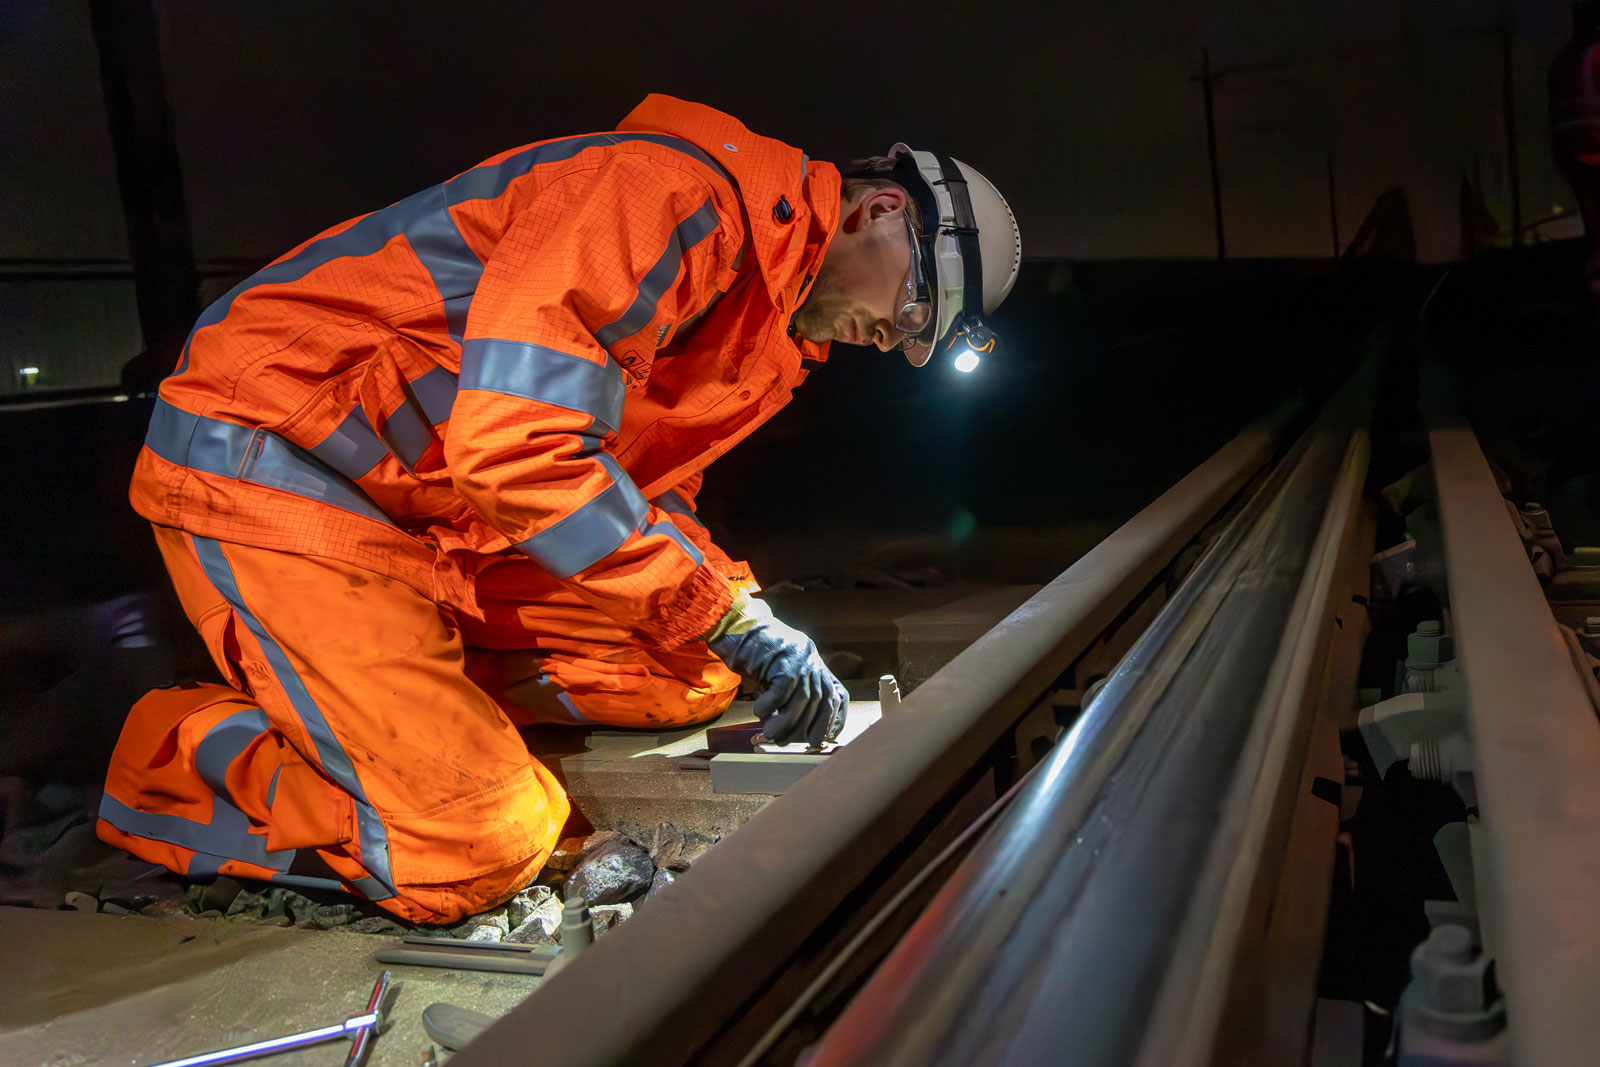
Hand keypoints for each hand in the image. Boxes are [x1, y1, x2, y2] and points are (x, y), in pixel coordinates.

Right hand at [705, 593, 848, 746]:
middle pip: (821, 701)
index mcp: (817, 664)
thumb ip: (790, 697)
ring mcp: (801, 658)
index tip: (824, 738)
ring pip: (802, 699)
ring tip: (770, 733)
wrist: (740, 626)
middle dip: (810, 727)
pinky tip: (759, 711)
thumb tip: (788, 732)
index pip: (838, 696)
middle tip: (792, 742)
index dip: (834, 720)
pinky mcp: (783, 659)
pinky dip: (770, 706)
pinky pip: (781, 690)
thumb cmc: (757, 655)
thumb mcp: (781, 674)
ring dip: (786, 722)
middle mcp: (814, 660)